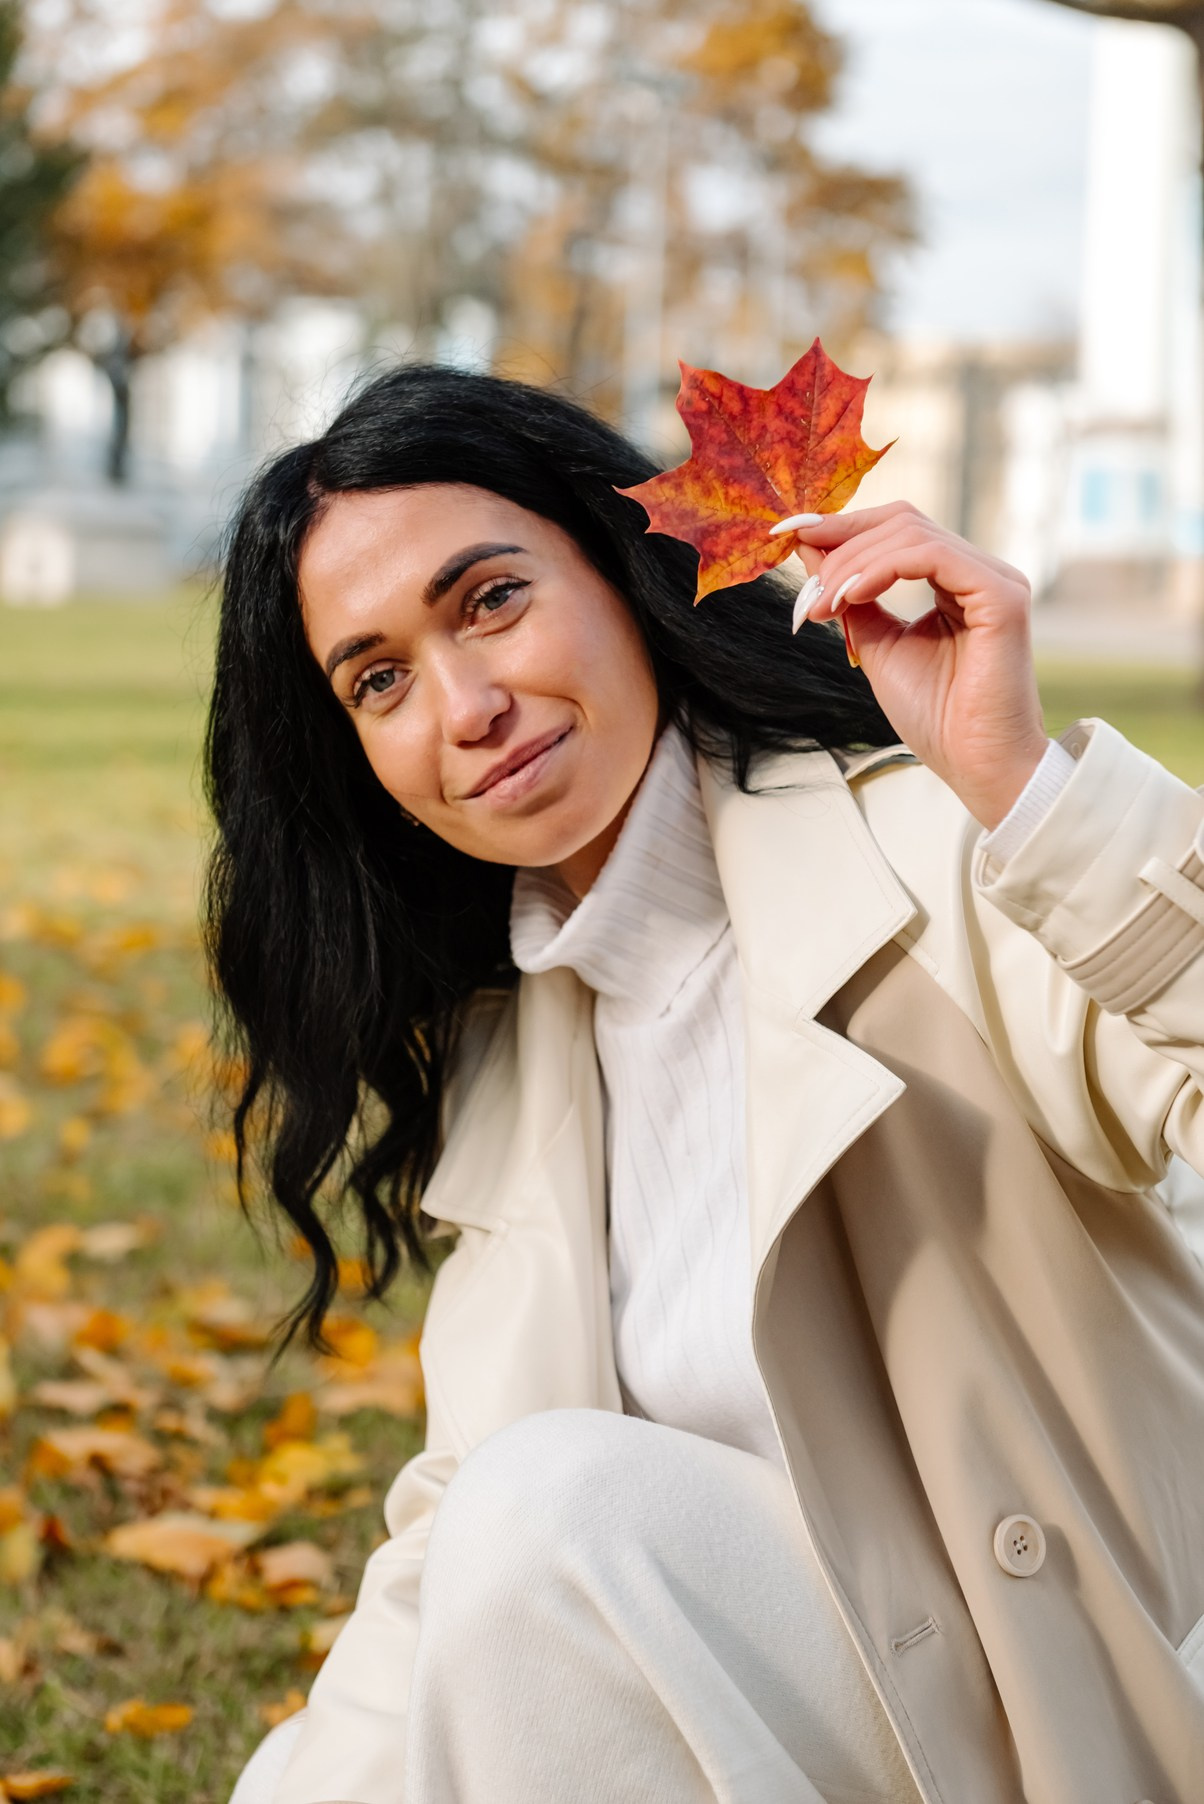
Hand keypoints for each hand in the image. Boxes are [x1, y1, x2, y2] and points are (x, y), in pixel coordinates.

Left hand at [771, 501, 1048, 830]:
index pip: (897, 530)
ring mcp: (994, 580)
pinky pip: (931, 555)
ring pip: (911, 534)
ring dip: (852, 564)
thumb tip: (813, 553)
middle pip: (902, 521)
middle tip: (807, 586)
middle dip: (842, 543)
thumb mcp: (877, 646)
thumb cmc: (936, 717)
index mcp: (955, 582)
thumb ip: (852, 599)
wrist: (976, 765)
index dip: (844, 528)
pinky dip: (881, 568)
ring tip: (823, 604)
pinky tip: (850, 596)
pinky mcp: (1001, 596)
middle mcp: (978, 572)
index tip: (794, 538)